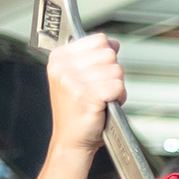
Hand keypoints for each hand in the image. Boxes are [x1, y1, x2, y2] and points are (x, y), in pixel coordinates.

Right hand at [45, 34, 125, 158]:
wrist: (71, 138)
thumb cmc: (78, 110)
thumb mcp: (79, 76)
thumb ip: (95, 56)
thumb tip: (113, 42)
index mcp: (60, 57)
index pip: (100, 39)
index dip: (106, 57)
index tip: (96, 72)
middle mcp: (63, 66)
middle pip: (110, 54)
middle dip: (112, 73)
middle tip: (99, 90)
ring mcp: (73, 79)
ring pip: (117, 71)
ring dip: (116, 87)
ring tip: (101, 98)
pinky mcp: (86, 94)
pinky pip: (118, 86)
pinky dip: (118, 97)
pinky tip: (105, 105)